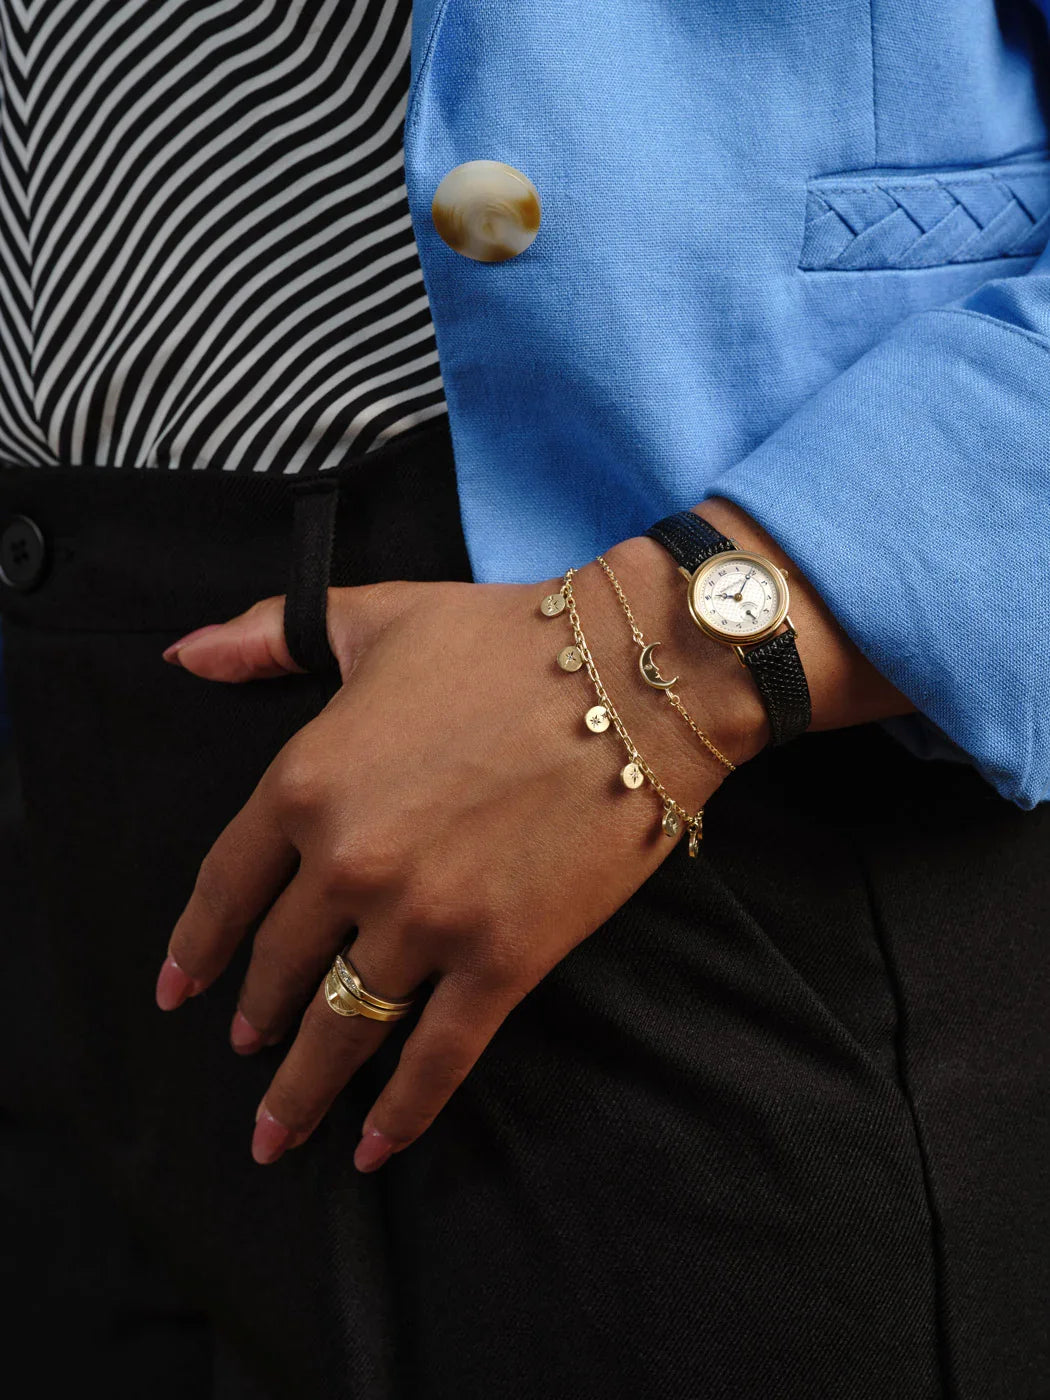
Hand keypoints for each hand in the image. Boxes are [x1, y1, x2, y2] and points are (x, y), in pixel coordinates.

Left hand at [154, 539, 757, 1172]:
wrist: (638, 678)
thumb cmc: (505, 638)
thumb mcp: (376, 619)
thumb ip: (269, 635)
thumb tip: (183, 654)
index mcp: (306, 781)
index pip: (225, 888)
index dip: (195, 949)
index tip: (178, 992)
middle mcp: (350, 862)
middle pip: (280, 967)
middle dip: (255, 1019)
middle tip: (246, 1050)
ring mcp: (426, 919)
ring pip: (344, 1027)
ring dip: (302, 1089)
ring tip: (277, 1130)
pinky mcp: (503, 959)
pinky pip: (437, 1055)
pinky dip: (402, 1111)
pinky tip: (373, 1148)